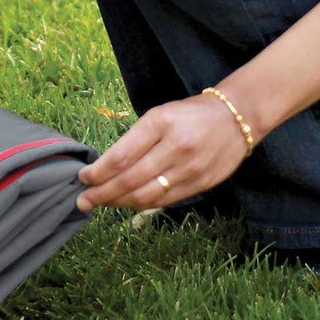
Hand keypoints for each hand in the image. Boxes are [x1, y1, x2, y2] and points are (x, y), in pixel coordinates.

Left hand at [74, 92, 251, 212]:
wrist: (236, 118)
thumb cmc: (189, 114)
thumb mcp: (159, 115)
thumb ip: (134, 140)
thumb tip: (104, 168)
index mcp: (160, 123)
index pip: (121, 156)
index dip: (98, 172)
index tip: (82, 178)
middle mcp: (175, 148)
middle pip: (130, 180)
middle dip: (102, 193)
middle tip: (83, 200)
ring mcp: (190, 169)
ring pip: (146, 195)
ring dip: (119, 202)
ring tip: (102, 203)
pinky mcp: (201, 184)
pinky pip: (165, 201)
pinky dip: (142, 204)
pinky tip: (128, 203)